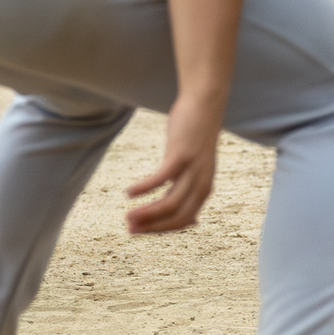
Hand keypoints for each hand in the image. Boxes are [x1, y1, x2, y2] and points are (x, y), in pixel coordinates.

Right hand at [125, 93, 221, 233]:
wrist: (205, 103)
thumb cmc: (195, 134)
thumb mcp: (193, 164)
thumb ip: (186, 184)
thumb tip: (186, 208)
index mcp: (203, 188)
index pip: (183, 220)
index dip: (161, 229)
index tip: (141, 231)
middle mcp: (201, 183)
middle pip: (178, 216)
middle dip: (153, 227)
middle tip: (130, 230)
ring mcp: (193, 169)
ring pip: (170, 202)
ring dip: (147, 213)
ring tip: (128, 217)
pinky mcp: (181, 154)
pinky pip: (161, 178)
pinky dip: (144, 188)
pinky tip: (128, 192)